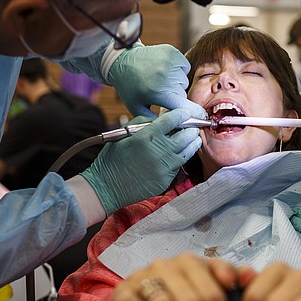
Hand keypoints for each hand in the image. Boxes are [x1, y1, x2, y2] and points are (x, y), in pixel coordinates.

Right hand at [80, 108, 201, 215]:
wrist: (107, 187)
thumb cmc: (112, 159)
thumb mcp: (123, 134)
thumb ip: (142, 122)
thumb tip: (160, 118)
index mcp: (148, 136)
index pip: (173, 119)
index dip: (183, 114)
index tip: (185, 113)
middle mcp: (160, 151)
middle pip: (186, 135)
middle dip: (191, 128)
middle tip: (191, 126)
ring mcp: (165, 167)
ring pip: (188, 151)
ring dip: (192, 142)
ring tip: (193, 138)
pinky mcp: (166, 180)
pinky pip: (180, 165)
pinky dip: (182, 157)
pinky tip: (181, 153)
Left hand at [108, 43, 205, 117]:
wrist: (122, 61)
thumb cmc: (129, 86)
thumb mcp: (138, 108)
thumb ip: (157, 120)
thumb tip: (176, 126)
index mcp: (158, 92)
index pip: (185, 107)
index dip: (194, 113)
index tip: (201, 117)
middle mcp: (166, 76)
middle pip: (183, 94)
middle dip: (175, 97)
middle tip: (161, 93)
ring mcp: (170, 62)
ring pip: (184, 80)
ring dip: (176, 83)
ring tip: (160, 80)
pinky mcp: (172, 52)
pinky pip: (184, 66)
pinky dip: (177, 70)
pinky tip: (164, 70)